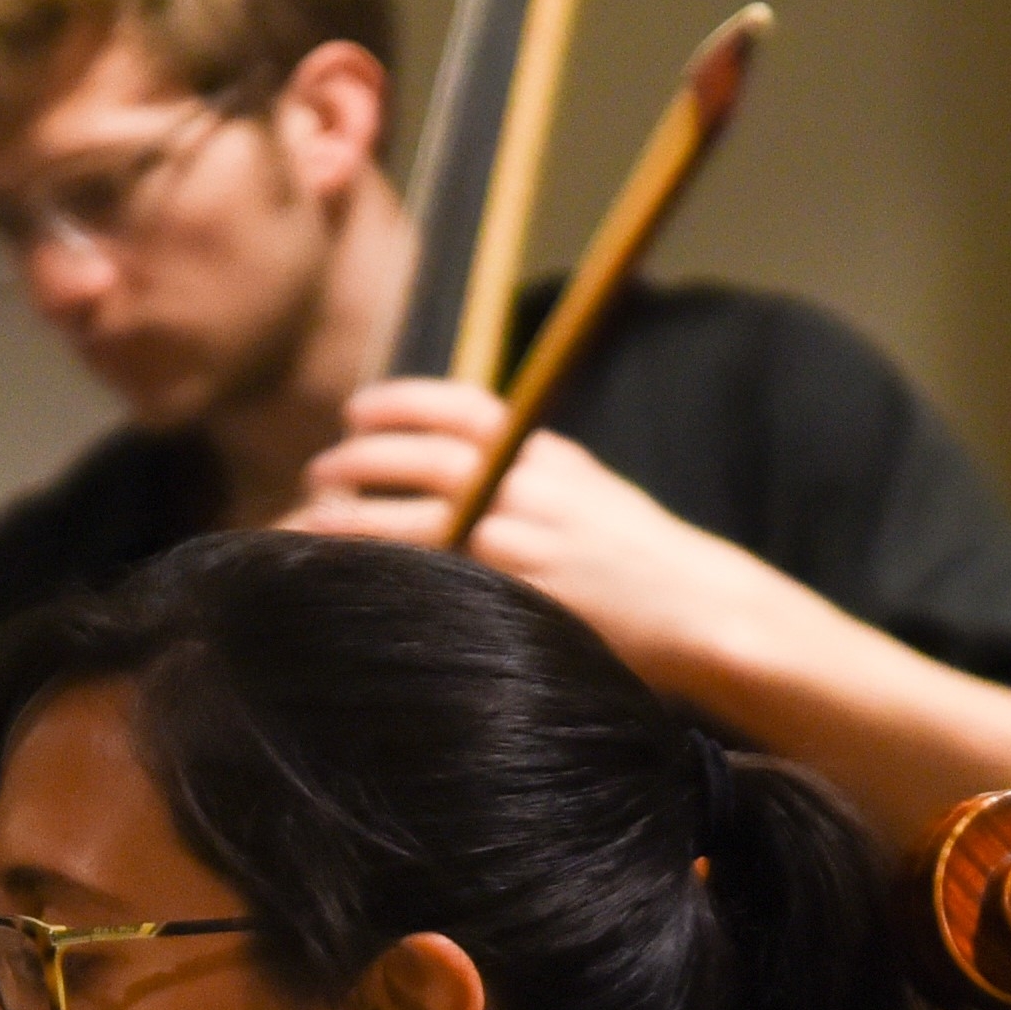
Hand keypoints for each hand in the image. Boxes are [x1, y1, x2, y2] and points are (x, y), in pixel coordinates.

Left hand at [294, 381, 757, 664]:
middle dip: (364, 459)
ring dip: (356, 517)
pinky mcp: (519, 593)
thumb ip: (532, 478)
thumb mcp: (590, 496)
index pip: (462, 407)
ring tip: (311, 519)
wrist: (699, 607)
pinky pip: (437, 578)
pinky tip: (350, 578)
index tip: (356, 408)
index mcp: (546, 454)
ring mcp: (523, 540)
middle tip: (320, 467)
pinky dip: (388, 574)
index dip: (402, 402)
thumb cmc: (641, 560)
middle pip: (428, 457)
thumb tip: (470, 472)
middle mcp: (531, 486)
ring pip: (418, 519)